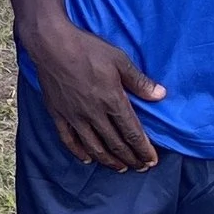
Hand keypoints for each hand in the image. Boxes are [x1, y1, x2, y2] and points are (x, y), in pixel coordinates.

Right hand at [25, 16, 160, 169]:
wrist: (52, 45)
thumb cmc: (88, 49)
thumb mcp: (119, 60)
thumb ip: (139, 81)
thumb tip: (160, 95)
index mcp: (112, 101)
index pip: (132, 133)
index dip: (143, 149)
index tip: (152, 161)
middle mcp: (94, 114)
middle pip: (116, 144)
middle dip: (131, 158)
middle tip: (141, 167)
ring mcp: (74, 116)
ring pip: (94, 147)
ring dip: (109, 161)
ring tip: (120, 168)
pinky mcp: (58, 115)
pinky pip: (69, 140)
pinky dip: (79, 152)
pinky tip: (87, 159)